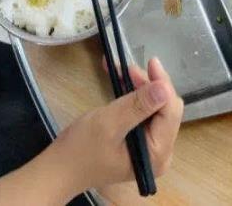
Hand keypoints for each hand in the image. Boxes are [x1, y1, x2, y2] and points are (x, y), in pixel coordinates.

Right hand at [50, 58, 183, 193]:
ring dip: (140, 87)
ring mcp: (150, 148)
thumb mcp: (108, 123)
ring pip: (155, 107)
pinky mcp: (140, 142)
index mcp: (157, 153)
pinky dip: (133, 95)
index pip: (170, 112)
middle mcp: (160, 153)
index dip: (162, 85)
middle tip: (128, 68)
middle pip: (165, 108)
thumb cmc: (81, 149)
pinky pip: (143, 113)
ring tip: (121, 70)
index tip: (150, 62)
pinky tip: (121, 80)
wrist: (60, 168)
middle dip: (149, 85)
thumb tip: (164, 87)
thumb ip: (137, 106)